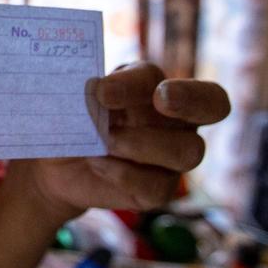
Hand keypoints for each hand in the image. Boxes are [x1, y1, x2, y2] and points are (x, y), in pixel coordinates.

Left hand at [21, 61, 230, 221]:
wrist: (53, 165)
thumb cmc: (71, 122)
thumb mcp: (72, 101)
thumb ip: (83, 90)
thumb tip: (89, 87)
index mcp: (155, 86)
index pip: (161, 77)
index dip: (139, 84)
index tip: (102, 91)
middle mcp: (177, 120)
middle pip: (213, 104)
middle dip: (189, 98)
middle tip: (160, 99)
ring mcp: (173, 157)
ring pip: (188, 151)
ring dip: (143, 144)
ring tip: (105, 142)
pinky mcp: (159, 190)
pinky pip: (158, 186)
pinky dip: (124, 174)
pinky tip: (98, 165)